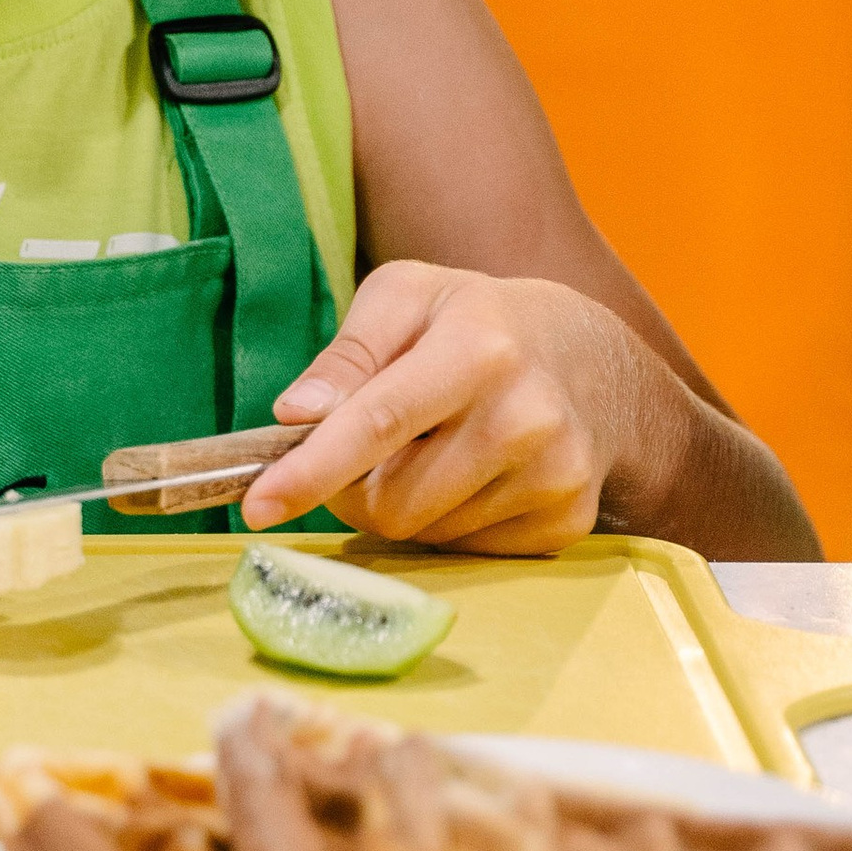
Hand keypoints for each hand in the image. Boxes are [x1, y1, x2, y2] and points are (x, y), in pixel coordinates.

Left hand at [241, 264, 661, 554]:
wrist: (595, 363)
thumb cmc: (478, 321)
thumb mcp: (408, 298)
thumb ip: (348, 353)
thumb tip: (296, 415)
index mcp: (479, 349)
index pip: (377, 422)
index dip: (310, 471)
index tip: (256, 506)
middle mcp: (526, 417)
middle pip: (392, 502)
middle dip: (354, 489)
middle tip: (370, 449)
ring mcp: (555, 476)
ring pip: (424, 534)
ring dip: (404, 503)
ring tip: (436, 449)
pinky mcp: (568, 521)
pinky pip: (466, 552)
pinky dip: (448, 522)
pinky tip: (475, 476)